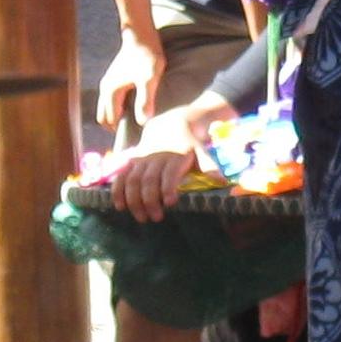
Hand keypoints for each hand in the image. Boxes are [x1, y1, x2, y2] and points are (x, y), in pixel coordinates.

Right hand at [98, 32, 166, 130]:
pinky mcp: (114, 79)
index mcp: (111, 92)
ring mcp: (108, 83)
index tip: (135, 137)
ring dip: (116, 117)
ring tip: (135, 121)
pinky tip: (134, 107)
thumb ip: (145, 100)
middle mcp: (105, 89)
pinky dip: (118, 108)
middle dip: (115, 126)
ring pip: (106, 108)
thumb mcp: (150, 79)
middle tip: (134, 132)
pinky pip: (111, 100)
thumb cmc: (146, 56)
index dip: (120, 131)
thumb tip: (142, 121)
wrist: (141, 35)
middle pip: (103, 116)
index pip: (109, 120)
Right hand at [111, 98, 229, 220]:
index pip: (170, 173)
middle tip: (155, 218)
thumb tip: (222, 181)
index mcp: (175, 156)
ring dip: (133, 199)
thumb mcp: (201, 151)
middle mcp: (156, 158)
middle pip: (149, 180)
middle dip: (150, 200)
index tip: (169, 203)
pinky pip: (121, 176)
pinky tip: (119, 206)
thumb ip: (209, 166)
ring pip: (133, 179)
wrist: (171, 122)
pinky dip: (118, 190)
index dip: (168, 187)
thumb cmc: (189, 144)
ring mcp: (142, 159)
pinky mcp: (132, 161)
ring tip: (139, 217)